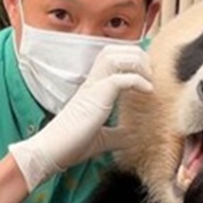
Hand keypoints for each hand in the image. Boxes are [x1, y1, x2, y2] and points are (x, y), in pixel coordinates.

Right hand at [8, 45, 152, 190]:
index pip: (111, 58)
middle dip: (137, 55)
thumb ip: (117, 134)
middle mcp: (91, 83)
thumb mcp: (102, 139)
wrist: (52, 152)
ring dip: (137, 63)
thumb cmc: (71, 146)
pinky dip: (138, 80)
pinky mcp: (95, 97)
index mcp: (92, 88)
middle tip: (150, 73)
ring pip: (115, 56)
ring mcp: (92, 87)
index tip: (147, 74)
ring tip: (148, 79)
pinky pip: (120, 78)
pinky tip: (147, 91)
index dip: (131, 59)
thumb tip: (131, 137)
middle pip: (114, 50)